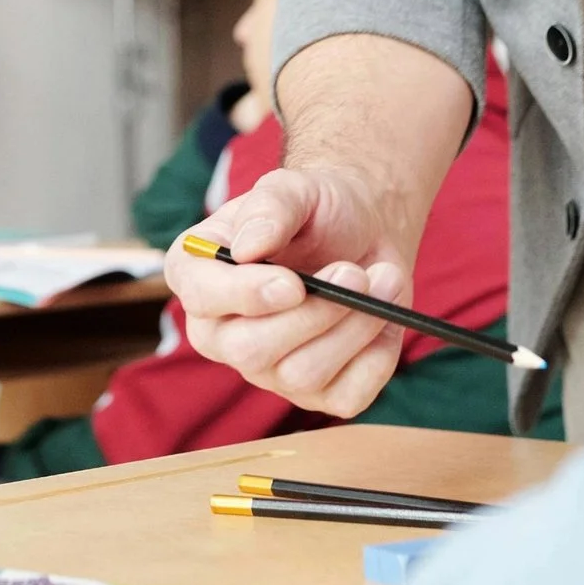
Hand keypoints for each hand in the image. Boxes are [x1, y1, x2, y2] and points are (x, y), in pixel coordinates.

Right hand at [168, 165, 416, 417]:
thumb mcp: (294, 189)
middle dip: (313, 314)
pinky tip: (384, 316)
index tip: (293, 283)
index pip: (200, 298)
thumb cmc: (316, 211)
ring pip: (303, 375)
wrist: (363, 233)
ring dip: (354, 327)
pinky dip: (377, 356)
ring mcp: (268, 370)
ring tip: (382, 279)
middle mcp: (223, 332)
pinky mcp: (317, 393)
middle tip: (356, 273)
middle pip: (250, 350)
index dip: (244, 296)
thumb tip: (248, 248)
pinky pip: (347, 395)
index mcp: (200, 274)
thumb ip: (270, 208)